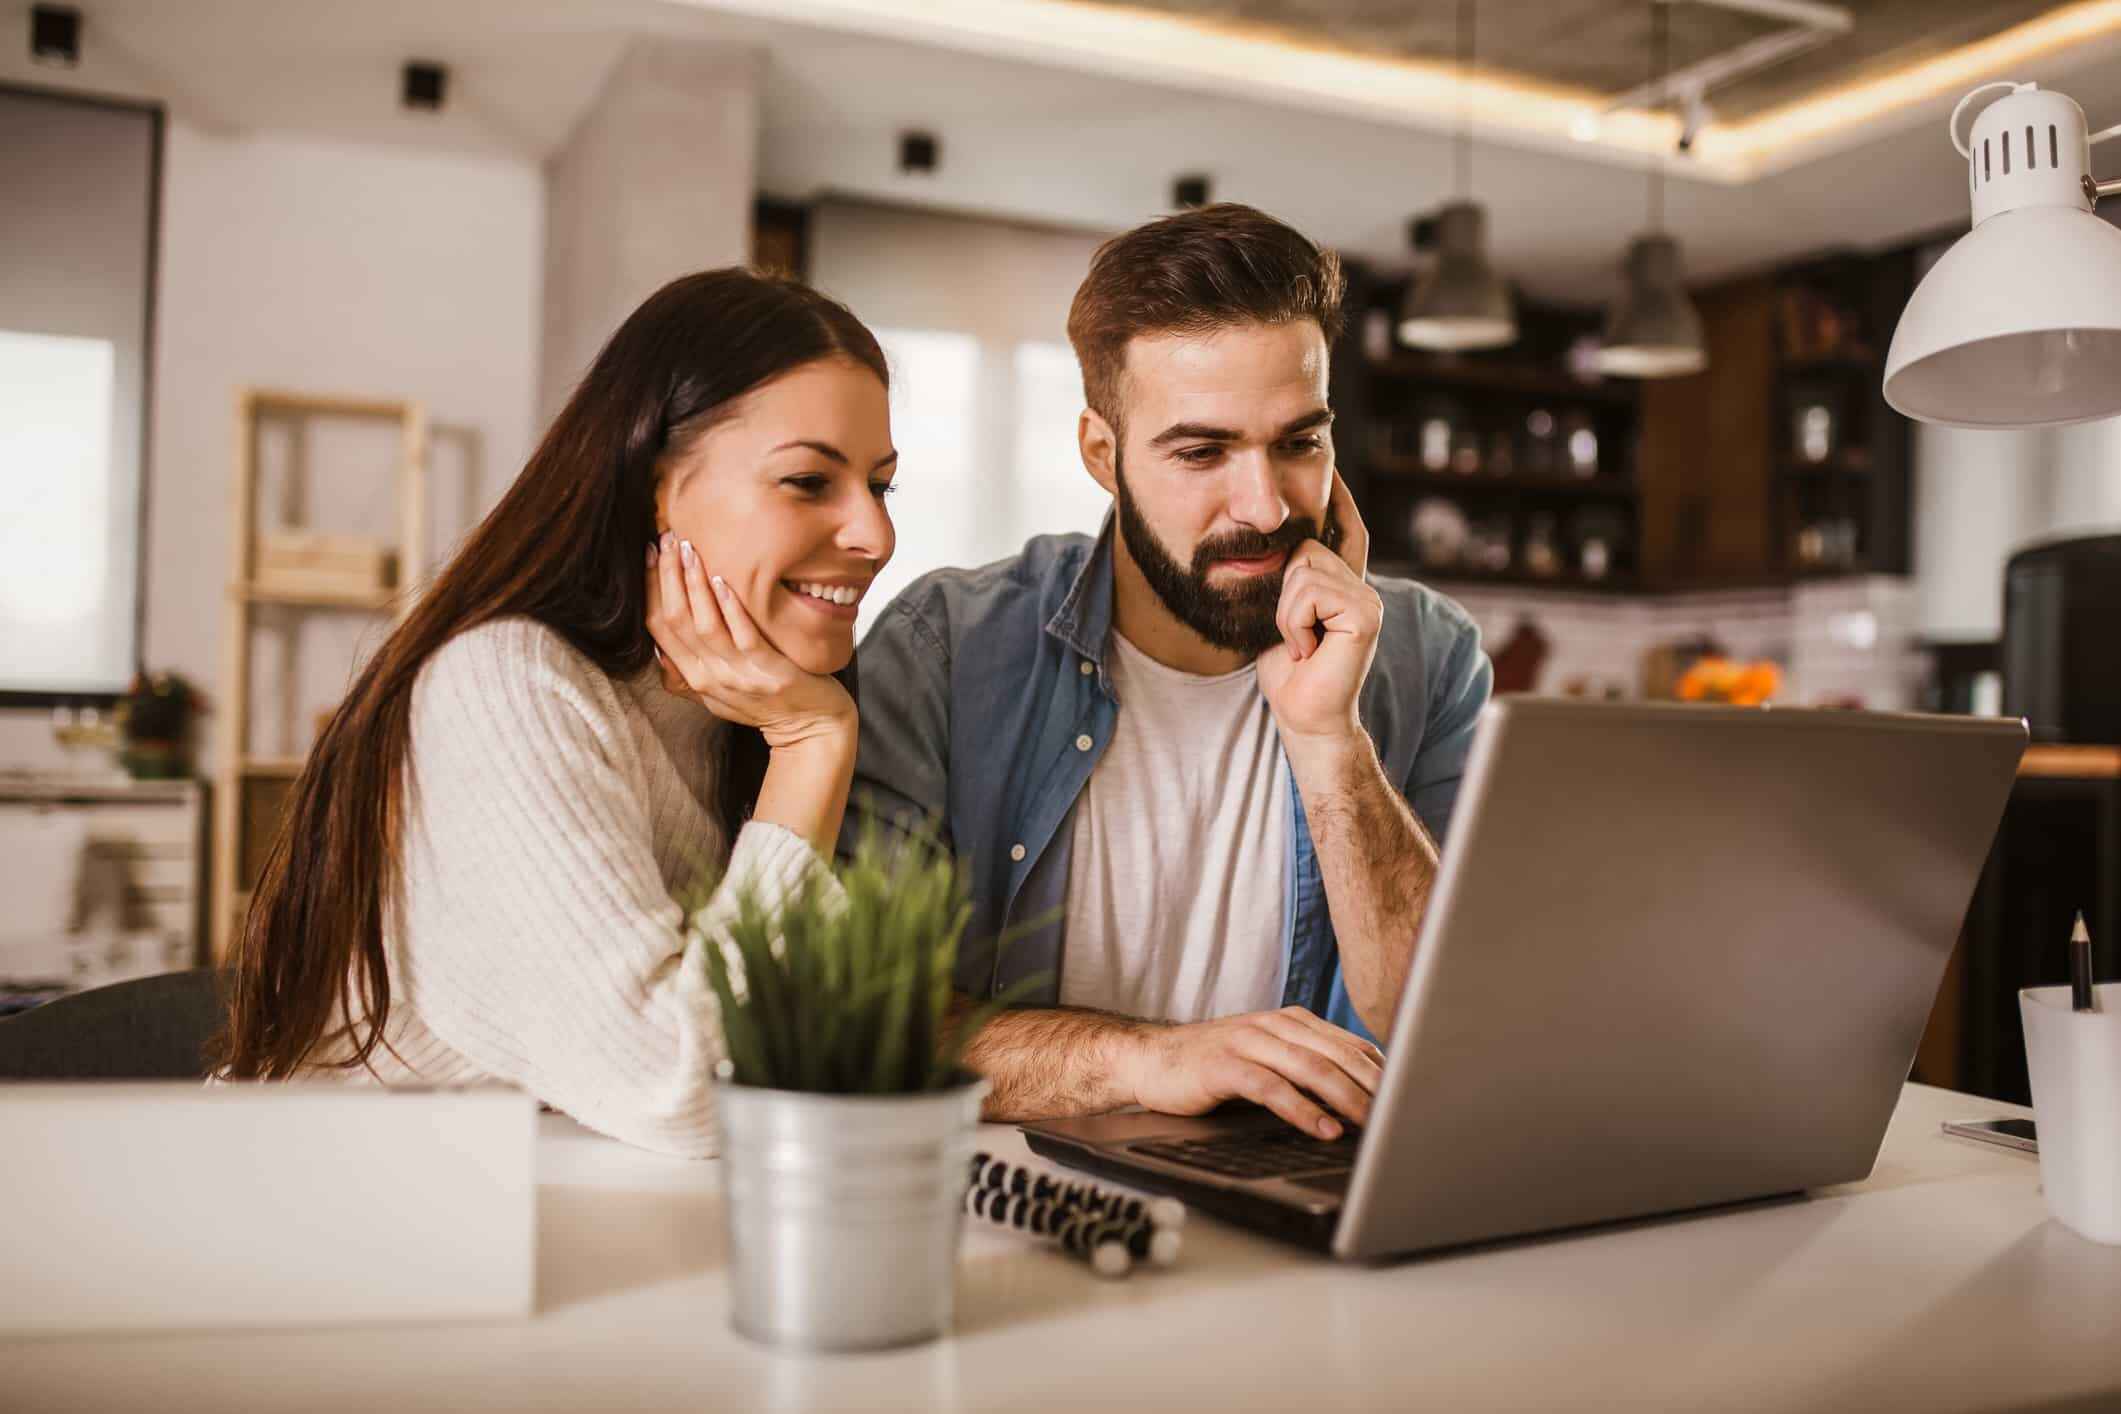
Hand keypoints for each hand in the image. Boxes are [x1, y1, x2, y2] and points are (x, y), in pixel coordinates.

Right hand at [646, 532, 854, 750]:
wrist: (810, 730)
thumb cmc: (765, 704)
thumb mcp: (717, 694)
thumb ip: (688, 674)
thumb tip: (658, 650)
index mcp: (693, 677)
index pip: (658, 628)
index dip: (649, 589)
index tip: (647, 553)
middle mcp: (709, 677)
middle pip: (674, 621)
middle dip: (665, 576)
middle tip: (664, 539)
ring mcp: (738, 675)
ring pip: (703, 626)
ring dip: (692, 584)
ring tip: (688, 549)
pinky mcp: (769, 672)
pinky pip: (743, 636)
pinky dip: (729, 607)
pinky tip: (722, 579)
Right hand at [1121, 1006, 1384, 1139]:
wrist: (1150, 1060)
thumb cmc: (1213, 1066)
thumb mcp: (1268, 1060)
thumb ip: (1309, 1069)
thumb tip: (1364, 1098)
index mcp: (1292, 1021)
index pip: (1351, 1045)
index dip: (1384, 1073)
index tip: (1413, 1099)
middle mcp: (1274, 1025)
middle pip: (1338, 1055)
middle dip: (1375, 1088)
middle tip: (1404, 1116)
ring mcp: (1248, 1041)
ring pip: (1311, 1067)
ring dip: (1346, 1098)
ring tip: (1374, 1125)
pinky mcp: (1224, 1065)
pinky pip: (1271, 1087)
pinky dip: (1301, 1109)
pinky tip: (1322, 1128)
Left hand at [1256, 472, 1380, 747]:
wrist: (1304, 716)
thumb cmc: (1288, 673)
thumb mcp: (1281, 615)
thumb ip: (1290, 581)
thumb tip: (1276, 544)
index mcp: (1343, 584)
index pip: (1346, 529)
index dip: (1339, 499)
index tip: (1333, 468)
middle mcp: (1361, 586)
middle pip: (1304, 546)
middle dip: (1283, 591)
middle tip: (1294, 634)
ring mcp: (1368, 598)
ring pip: (1303, 569)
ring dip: (1286, 613)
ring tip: (1301, 644)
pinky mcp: (1365, 614)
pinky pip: (1309, 592)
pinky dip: (1295, 623)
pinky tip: (1309, 649)